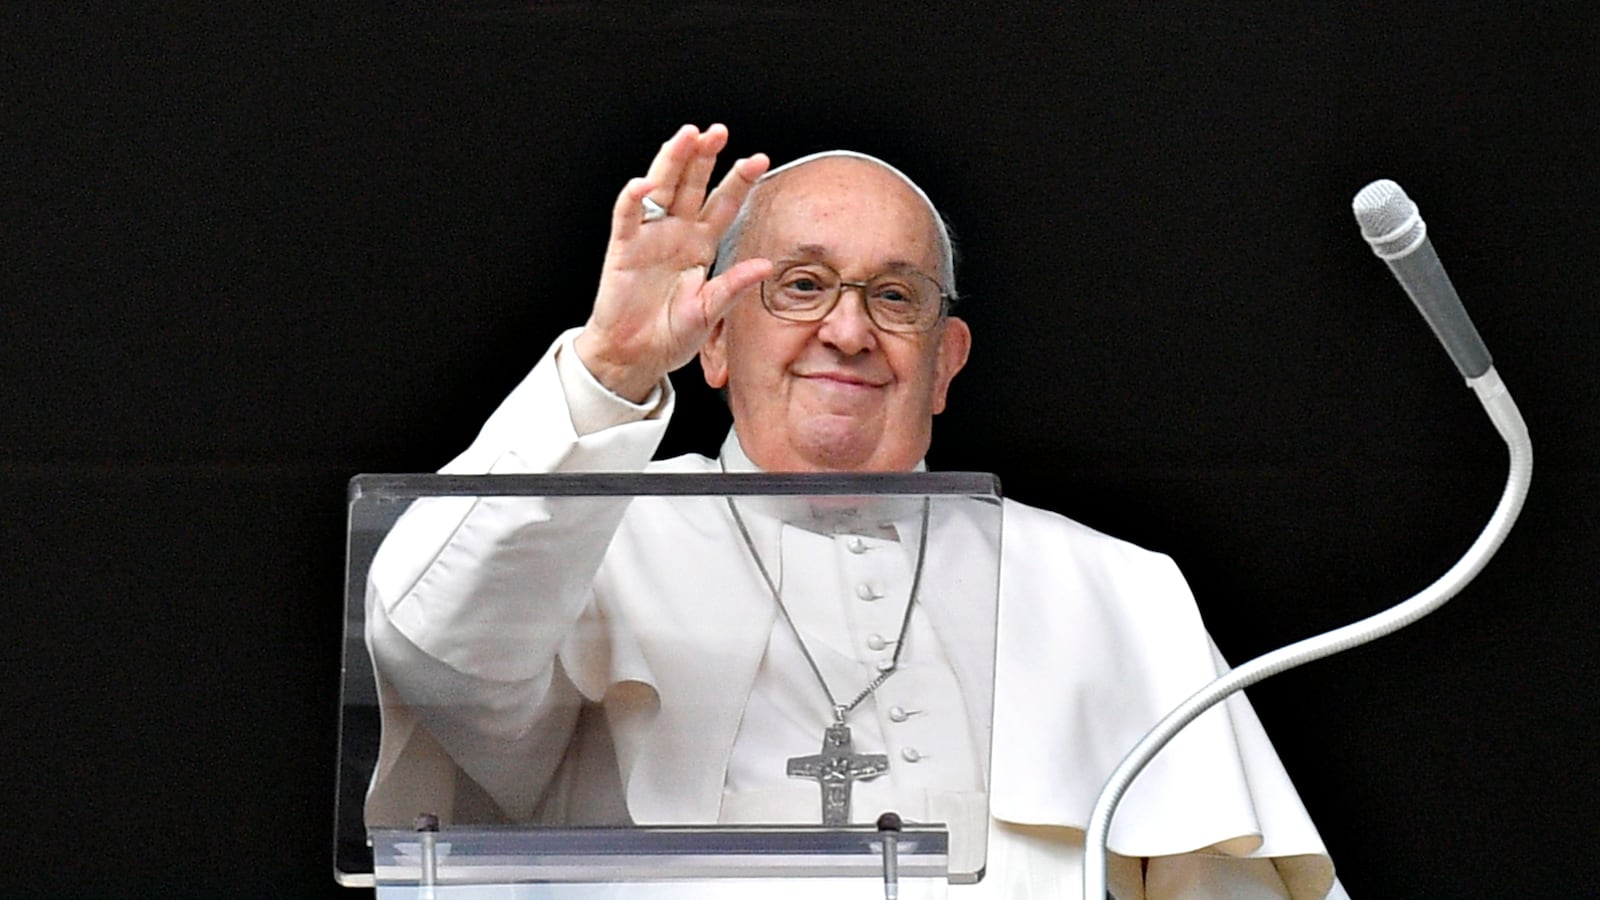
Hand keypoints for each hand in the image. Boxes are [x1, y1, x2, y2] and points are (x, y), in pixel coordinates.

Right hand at [575, 124, 772, 402]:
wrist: (637, 354)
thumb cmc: (673, 333)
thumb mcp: (710, 310)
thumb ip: (733, 286)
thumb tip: (765, 265)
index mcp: (701, 244)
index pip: (723, 204)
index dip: (739, 181)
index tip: (759, 160)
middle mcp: (676, 232)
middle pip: (692, 184)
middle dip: (704, 157)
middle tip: (718, 132)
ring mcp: (650, 236)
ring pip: (662, 188)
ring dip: (673, 161)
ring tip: (687, 136)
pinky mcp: (624, 248)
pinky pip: (627, 217)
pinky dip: (633, 199)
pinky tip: (644, 183)